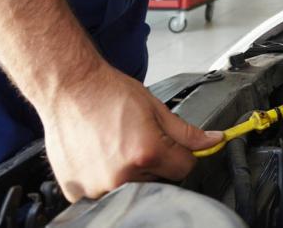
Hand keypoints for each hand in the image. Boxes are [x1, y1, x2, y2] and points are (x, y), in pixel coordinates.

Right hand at [39, 63, 223, 201]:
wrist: (70, 88)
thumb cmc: (108, 93)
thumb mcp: (156, 108)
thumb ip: (186, 132)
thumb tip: (213, 141)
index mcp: (146, 154)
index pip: (185, 168)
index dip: (182, 153)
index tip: (172, 145)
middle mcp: (122, 176)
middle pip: (158, 179)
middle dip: (155, 162)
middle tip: (136, 139)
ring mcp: (97, 188)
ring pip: (131, 188)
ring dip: (129, 172)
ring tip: (116, 146)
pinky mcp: (77, 192)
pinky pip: (103, 194)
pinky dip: (105, 178)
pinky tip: (100, 156)